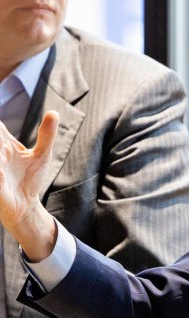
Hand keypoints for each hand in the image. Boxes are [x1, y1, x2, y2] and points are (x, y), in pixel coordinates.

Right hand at [0, 111, 58, 259]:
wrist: (25, 204)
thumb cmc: (30, 178)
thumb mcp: (42, 154)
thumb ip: (46, 135)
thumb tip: (54, 113)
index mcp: (4, 143)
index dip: (0, 125)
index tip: (10, 139)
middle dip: (0, 140)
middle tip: (8, 148)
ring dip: (1, 155)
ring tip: (6, 155)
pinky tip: (2, 174)